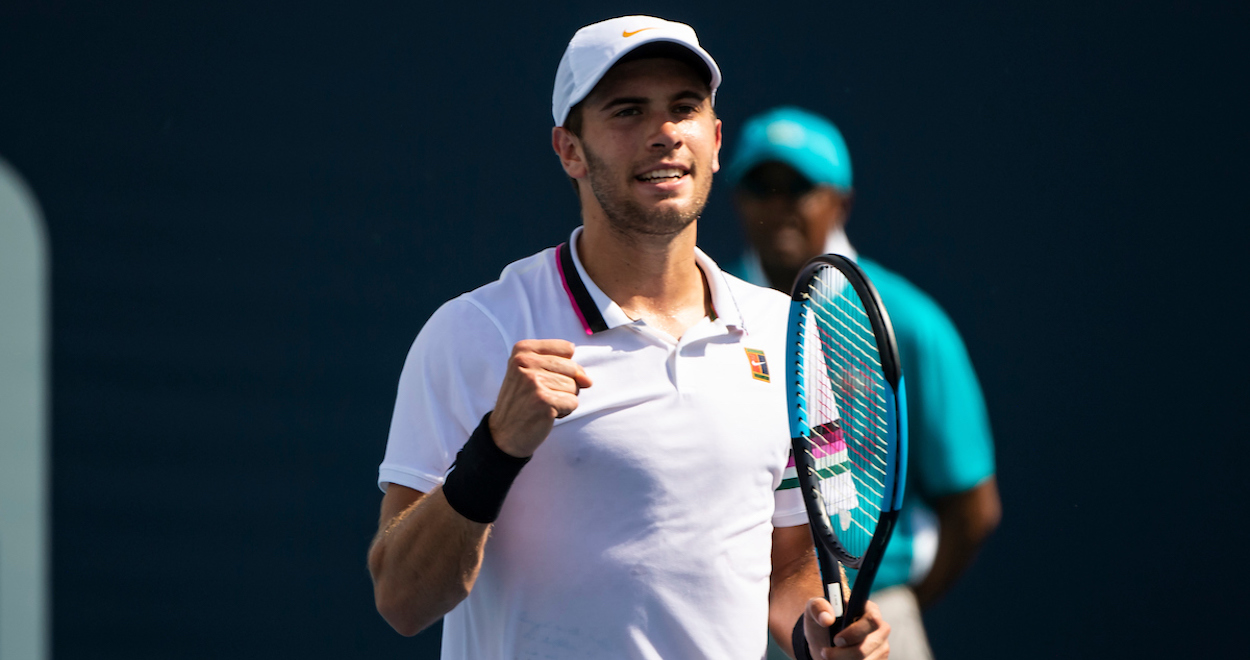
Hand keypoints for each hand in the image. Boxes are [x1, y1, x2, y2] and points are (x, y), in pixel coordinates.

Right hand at [489, 339, 591, 457]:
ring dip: (563, 399)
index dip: (563, 367)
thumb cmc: (523, 401)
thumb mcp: (535, 373)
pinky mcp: (544, 401)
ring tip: (542, 404)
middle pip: (573, 368)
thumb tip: (588, 381)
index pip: (567, 349)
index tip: (543, 377)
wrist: (503, 433)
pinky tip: (546, 414)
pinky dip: (564, 411)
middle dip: (564, 385)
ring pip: (574, 386)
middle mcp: (526, 362)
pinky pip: (573, 403)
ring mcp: (534, 381)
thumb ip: (565, 367)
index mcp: (523, 350)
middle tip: (540, 395)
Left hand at [804, 598, 889, 659]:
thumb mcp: (815, 608)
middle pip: (865, 647)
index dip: (854, 632)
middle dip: (842, 654)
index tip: (836, 640)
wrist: (823, 639)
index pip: (872, 620)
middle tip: (826, 652)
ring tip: (831, 656)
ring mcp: (881, 647)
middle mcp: (880, 628)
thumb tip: (827, 619)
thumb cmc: (823, 620)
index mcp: (869, 609)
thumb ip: (818, 607)